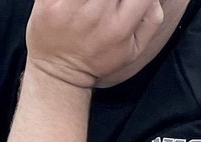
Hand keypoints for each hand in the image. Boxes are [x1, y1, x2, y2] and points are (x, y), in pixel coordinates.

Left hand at [26, 0, 163, 88]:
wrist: (58, 75)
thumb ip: (152, 19)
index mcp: (120, 27)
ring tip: (88, 3)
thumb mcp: (133, 49)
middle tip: (108, 1)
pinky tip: (74, 1)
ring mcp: (70, 9)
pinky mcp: (48, 5)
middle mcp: (96, 16)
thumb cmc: (98, 58)